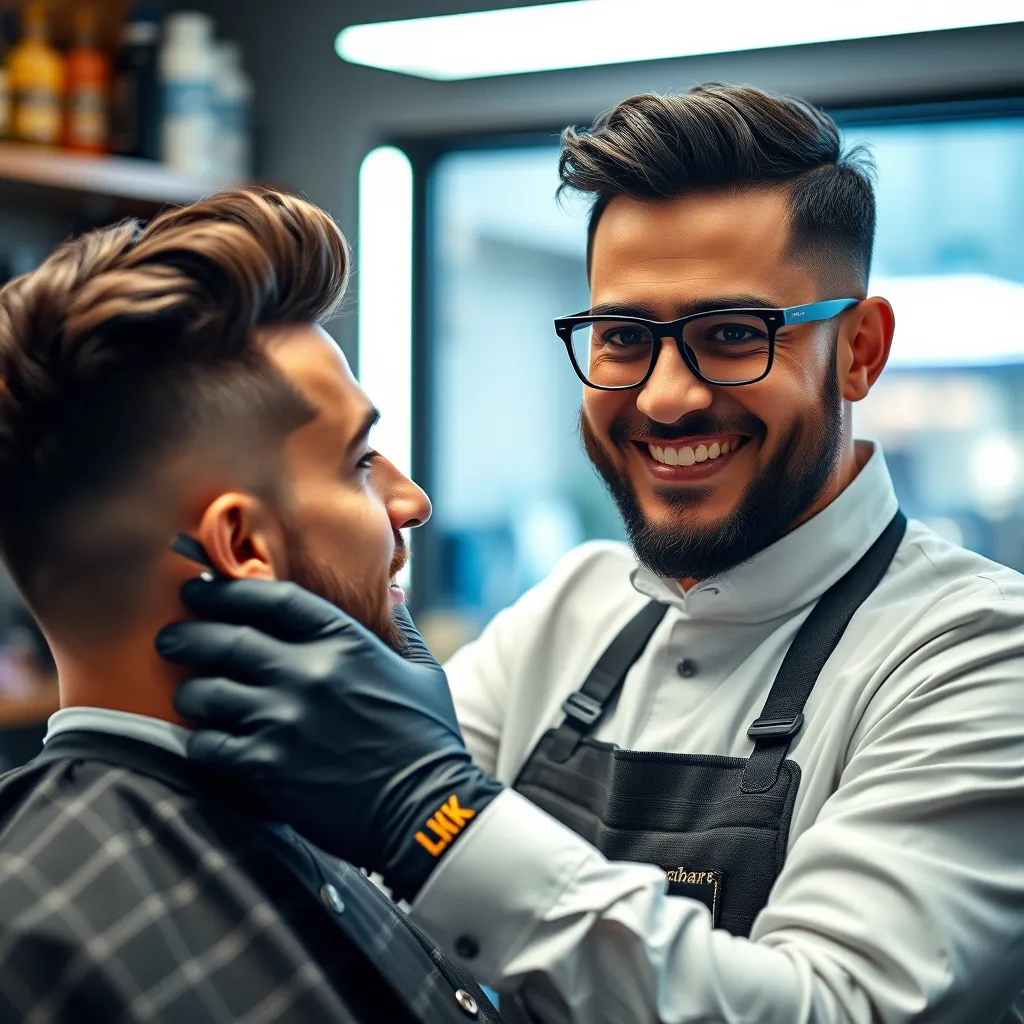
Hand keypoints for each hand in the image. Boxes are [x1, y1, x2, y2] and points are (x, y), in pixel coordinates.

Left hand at [155, 577, 502, 899]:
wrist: (426, 813)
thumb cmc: (428, 740)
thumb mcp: (423, 671)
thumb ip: (400, 626)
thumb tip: (392, 589)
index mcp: (344, 642)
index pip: (271, 599)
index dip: (227, 590)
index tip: (201, 590)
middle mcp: (308, 673)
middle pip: (226, 638)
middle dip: (188, 634)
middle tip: (170, 638)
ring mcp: (283, 720)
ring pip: (206, 690)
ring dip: (190, 690)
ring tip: (188, 693)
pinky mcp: (267, 767)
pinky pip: (207, 744)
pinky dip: (199, 740)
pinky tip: (203, 740)